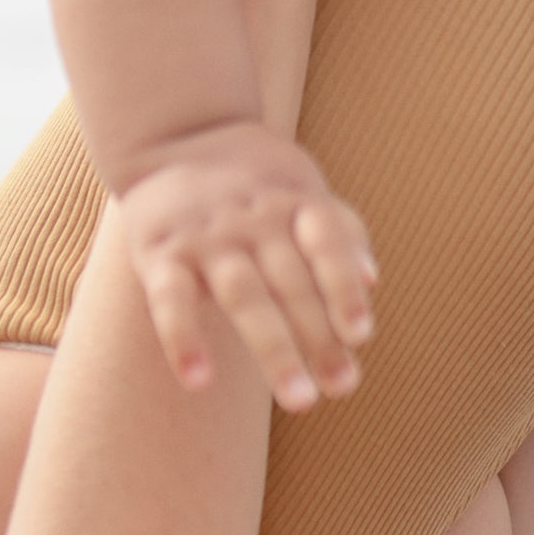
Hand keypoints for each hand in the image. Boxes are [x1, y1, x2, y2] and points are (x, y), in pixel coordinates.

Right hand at [119, 121, 374, 410]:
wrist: (176, 135)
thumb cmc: (260, 181)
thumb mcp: (306, 190)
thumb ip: (342, 234)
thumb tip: (373, 281)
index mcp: (297, 202)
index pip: (327, 242)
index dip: (343, 286)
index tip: (362, 334)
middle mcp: (254, 219)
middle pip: (291, 281)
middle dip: (319, 337)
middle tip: (342, 388)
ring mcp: (207, 237)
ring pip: (244, 296)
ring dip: (273, 349)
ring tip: (300, 399)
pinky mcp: (160, 254)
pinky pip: (170, 299)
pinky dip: (182, 338)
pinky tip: (199, 381)